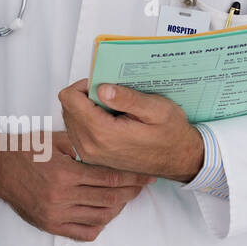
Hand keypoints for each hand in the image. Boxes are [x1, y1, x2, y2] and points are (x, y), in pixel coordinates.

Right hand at [0, 129, 154, 241]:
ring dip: (118, 207)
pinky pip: (86, 232)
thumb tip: (112, 147)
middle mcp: (61, 197)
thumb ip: (83, 145)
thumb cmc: (25, 150)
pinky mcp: (51, 225)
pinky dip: (100, 224)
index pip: (110, 178)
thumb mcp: (54, 140)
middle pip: (110, 198)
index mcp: (64, 173)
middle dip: (132, 191)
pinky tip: (104, 211)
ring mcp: (56, 214)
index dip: (132, 176)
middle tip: (143, 184)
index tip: (145, 174)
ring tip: (125, 196)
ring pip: (101, 216)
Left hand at [58, 79, 204, 181]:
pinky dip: (88, 120)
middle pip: (67, 107)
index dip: (84, 86)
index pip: (69, 98)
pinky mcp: (91, 156)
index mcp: (103, 133)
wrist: (179, 160)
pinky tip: (110, 120)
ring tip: (113, 109)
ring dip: (86, 108)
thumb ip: (127, 98)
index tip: (104, 85)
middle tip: (111, 97)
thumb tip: (102, 88)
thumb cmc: (171, 134)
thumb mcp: (157, 109)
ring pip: (70, 118)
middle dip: (85, 96)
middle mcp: (90, 146)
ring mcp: (89, 154)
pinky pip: (77, 130)